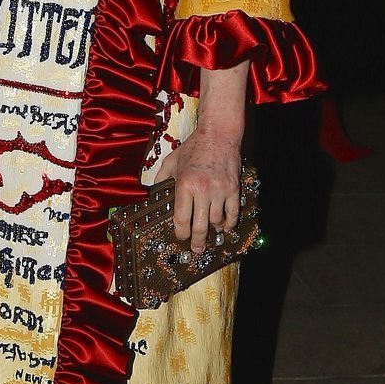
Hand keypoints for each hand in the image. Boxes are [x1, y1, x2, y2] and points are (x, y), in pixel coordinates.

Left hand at [155, 129, 240, 254]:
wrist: (219, 134)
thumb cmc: (193, 147)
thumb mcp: (171, 161)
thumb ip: (160, 179)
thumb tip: (151, 194)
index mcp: (184, 185)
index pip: (181, 218)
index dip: (180, 233)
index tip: (180, 237)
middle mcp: (202, 190)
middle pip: (199, 226)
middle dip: (196, 241)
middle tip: (196, 249)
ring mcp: (219, 191)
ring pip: (216, 222)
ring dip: (212, 230)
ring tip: (210, 234)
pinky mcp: (233, 189)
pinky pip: (233, 213)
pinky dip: (229, 223)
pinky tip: (225, 227)